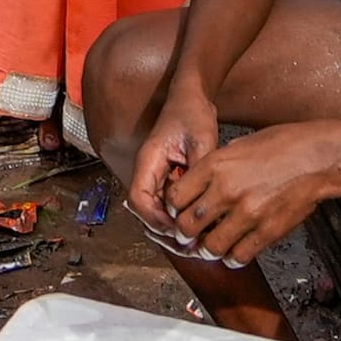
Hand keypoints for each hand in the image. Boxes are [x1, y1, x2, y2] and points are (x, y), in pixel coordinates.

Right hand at [124, 88, 225, 249]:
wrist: (191, 96)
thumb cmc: (192, 113)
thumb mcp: (201, 140)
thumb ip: (198, 171)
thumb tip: (198, 202)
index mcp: (148, 160)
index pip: (138, 199)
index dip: (155, 219)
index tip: (178, 229)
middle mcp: (146, 171)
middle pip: (143, 211)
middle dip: (163, 230)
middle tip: (189, 244)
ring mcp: (155, 176)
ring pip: (154, 211)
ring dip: (171, 227)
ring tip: (195, 240)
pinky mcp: (166, 178)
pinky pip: (166, 205)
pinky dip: (178, 217)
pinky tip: (198, 224)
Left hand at [161, 122, 340, 266]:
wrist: (317, 158)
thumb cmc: (281, 145)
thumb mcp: (238, 145)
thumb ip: (215, 165)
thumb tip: (197, 183)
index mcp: (216, 165)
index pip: (175, 197)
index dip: (172, 208)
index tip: (177, 211)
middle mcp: (227, 190)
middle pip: (187, 226)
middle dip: (184, 234)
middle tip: (189, 235)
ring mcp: (247, 212)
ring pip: (210, 247)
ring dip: (207, 250)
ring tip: (211, 246)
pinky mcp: (267, 230)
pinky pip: (239, 255)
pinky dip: (232, 259)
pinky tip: (234, 253)